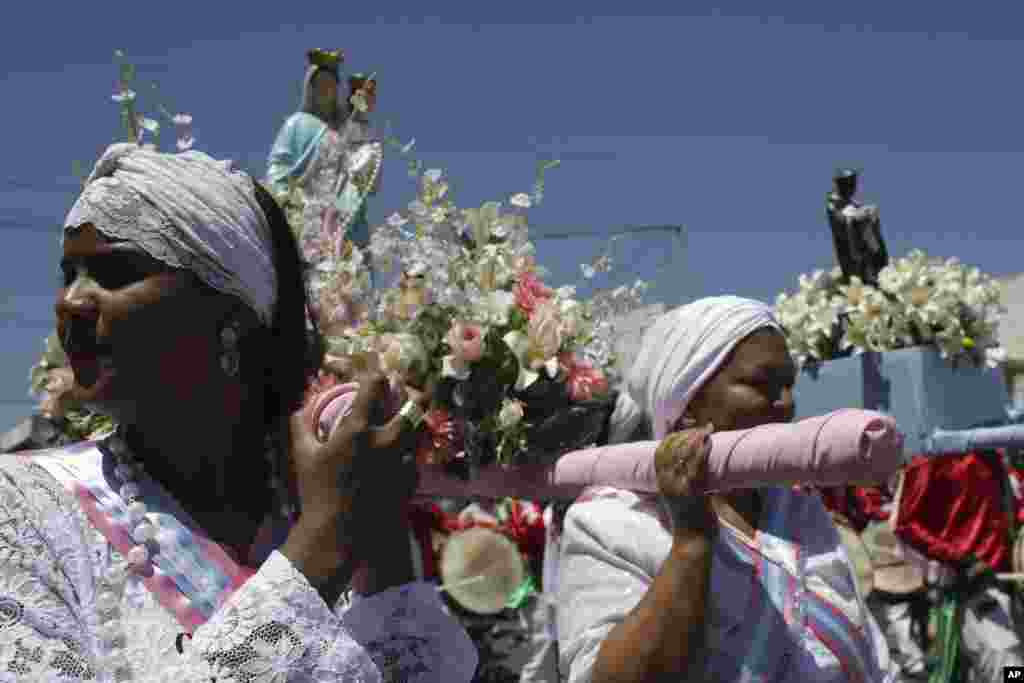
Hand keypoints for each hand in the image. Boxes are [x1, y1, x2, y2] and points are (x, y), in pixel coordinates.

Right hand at [282, 353, 420, 589]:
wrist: (340, 532)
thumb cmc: (317, 492)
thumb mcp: (303, 456)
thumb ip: (300, 427)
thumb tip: (298, 409)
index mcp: (359, 429)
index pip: (375, 384)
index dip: (375, 369)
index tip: (372, 366)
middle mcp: (386, 439)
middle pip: (412, 403)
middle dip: (409, 392)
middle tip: (401, 392)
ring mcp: (402, 459)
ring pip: (418, 429)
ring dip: (411, 422)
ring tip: (402, 422)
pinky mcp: (411, 479)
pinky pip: (415, 458)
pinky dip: (409, 453)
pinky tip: (399, 458)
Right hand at [655, 423, 714, 538]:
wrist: (692, 543)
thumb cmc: (689, 521)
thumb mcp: (679, 498)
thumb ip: (682, 482)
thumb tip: (691, 466)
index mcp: (661, 483)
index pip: (660, 453)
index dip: (671, 437)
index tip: (685, 429)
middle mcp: (666, 482)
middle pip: (671, 448)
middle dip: (686, 433)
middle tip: (701, 427)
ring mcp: (678, 486)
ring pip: (683, 453)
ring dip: (696, 438)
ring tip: (707, 430)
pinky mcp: (692, 491)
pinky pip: (696, 465)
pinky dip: (703, 450)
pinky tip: (709, 443)